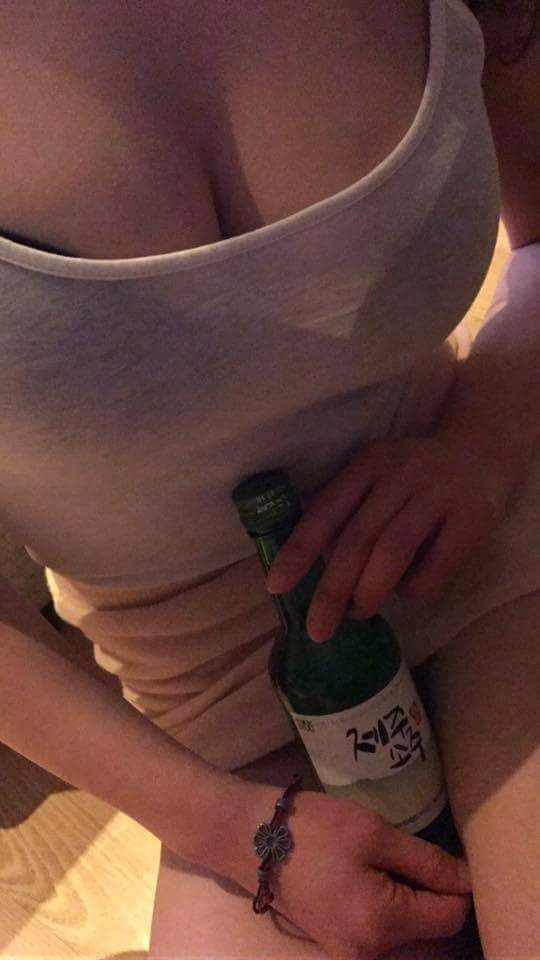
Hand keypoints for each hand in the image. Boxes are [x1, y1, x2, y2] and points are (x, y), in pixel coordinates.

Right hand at [247, 787, 471, 959]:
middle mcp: (369, 955)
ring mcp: (352, 956)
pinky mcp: (339, 947)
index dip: (459, 882)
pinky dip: (388, 905)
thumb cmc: (313, 830)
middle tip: (407, 850)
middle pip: (430, 929)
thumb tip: (468, 881)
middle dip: (431, 891)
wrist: (250, 839)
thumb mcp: (374, 833)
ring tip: (384, 859)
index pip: (450, 916)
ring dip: (409, 898)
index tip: (445, 849)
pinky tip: (368, 873)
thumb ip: (427, 862)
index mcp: (381, 926)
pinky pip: (384, 932)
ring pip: (408, 931)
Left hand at [266, 435, 514, 642]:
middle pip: (358, 538)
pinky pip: (436, 563)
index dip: (300, 550)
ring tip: (359, 613)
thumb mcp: (375, 473)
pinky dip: (415, 586)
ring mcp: (436, 495)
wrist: (481, 449)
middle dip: (333, 588)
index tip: (276, 586)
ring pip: (394, 550)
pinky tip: (406, 592)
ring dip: (371, 590)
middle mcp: (399, 476)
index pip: (325, 510)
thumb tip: (310, 569)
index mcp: (367, 465)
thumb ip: (348, 509)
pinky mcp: (471, 518)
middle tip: (319, 628)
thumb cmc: (413, 473)